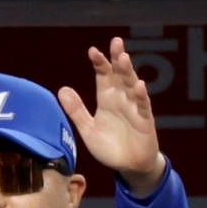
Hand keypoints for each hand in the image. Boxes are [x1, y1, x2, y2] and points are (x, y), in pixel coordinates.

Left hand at [57, 37, 166, 196]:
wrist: (128, 166)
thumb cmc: (109, 146)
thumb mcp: (87, 128)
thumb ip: (76, 110)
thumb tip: (62, 89)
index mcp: (107, 99)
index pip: (103, 76)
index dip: (99, 63)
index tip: (92, 50)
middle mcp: (122, 99)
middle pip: (120, 75)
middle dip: (118, 58)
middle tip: (116, 42)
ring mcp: (134, 108)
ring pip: (132, 86)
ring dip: (129, 72)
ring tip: (124, 58)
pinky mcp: (145, 121)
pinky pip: (143, 106)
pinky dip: (141, 96)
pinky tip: (139, 86)